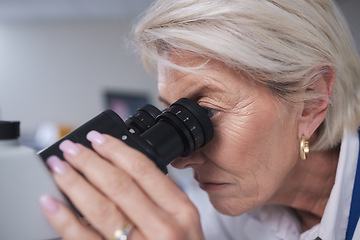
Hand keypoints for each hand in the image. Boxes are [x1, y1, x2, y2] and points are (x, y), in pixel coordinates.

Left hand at [40, 130, 204, 239]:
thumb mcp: (185, 222)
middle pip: (119, 184)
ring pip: (100, 208)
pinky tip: (51, 204)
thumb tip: (126, 169)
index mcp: (181, 211)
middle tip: (72, 148)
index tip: (98, 139)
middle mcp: (162, 227)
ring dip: (74, 183)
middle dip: (90, 161)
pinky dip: (65, 220)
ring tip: (58, 167)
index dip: (116, 150)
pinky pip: (85, 239)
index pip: (144, 170)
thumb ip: (162, 197)